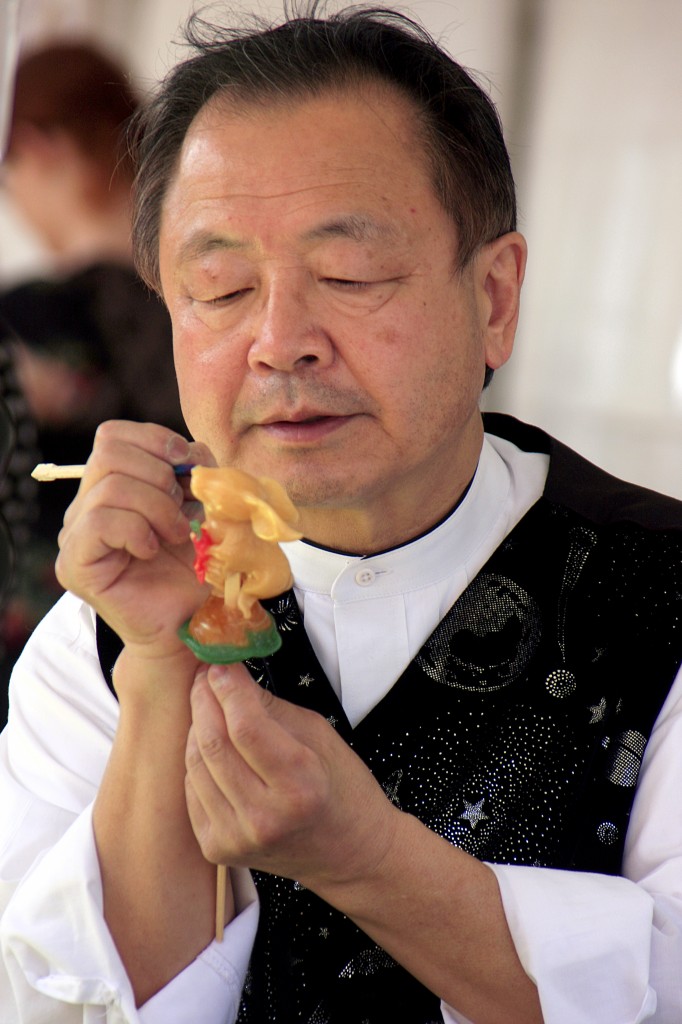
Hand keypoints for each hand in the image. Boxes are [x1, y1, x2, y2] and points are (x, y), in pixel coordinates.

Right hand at [56, 419, 213, 659]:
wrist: (191, 623)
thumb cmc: (198, 568)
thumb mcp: (207, 507)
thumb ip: (200, 473)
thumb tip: (194, 455)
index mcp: (112, 485)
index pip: (114, 435)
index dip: (156, 440)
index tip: (190, 465)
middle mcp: (85, 506)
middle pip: (109, 452)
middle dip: (160, 475)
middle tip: (184, 510)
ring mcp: (75, 535)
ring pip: (110, 487)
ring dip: (158, 507)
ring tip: (178, 534)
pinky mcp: (75, 564)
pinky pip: (99, 522)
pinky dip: (137, 530)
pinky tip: (153, 549)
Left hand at [185, 662, 401, 890]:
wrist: (350, 854)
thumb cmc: (342, 788)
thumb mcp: (319, 735)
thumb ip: (270, 708)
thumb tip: (229, 676)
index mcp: (300, 786)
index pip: (246, 727)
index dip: (227, 687)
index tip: (221, 663)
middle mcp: (265, 817)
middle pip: (214, 743)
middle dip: (204, 699)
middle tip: (206, 675)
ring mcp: (237, 838)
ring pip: (195, 764)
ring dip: (197, 726)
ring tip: (208, 704)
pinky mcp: (218, 849)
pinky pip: (192, 790)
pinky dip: (198, 760)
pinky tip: (212, 744)